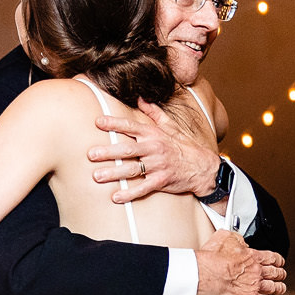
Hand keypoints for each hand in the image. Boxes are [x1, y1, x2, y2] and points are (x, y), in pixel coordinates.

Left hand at [89, 101, 222, 202]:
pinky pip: (144, 188)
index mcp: (154, 134)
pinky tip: (116, 197)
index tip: (97, 122)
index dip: (114, 123)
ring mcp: (158, 166)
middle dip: (108, 152)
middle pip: (128, 149)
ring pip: (132, 170)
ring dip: (114, 174)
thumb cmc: (184, 146)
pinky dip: (130, 193)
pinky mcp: (162, 181)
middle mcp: (154, 149)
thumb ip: (154, 112)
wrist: (203, 167)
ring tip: (97, 176)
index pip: (131, 126)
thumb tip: (140, 97)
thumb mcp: (171, 126)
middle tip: (91, 154)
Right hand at [193, 227, 284, 294]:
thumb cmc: (213, 257)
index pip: (272, 258)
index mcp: (253, 256)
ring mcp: (255, 285)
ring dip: (279, 288)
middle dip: (280, 273)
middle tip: (281, 274)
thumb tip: (239, 240)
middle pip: (275, 272)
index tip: (279, 261)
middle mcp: (257, 271)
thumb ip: (237, 238)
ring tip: (280, 288)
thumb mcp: (225, 237)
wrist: (207, 273)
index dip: (278, 260)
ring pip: (273, 287)